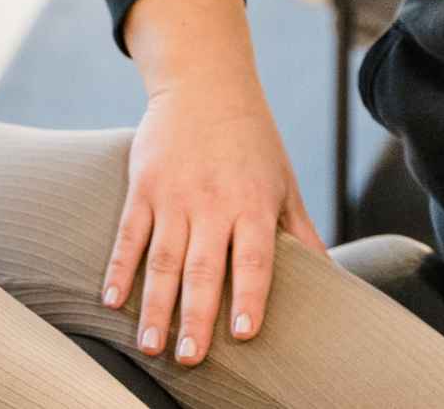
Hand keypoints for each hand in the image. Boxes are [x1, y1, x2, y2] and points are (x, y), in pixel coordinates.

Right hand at [101, 79, 327, 368]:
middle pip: (203, 267)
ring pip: (162, 259)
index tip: (243, 333)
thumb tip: (332, 277)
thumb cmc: (253, 140)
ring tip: (151, 346)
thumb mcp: (284, 181)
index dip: (249, 295)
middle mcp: (213, 201)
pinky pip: (128, 234)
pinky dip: (118, 268)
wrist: (205, 84)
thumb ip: (301, 232)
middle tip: (190, 359)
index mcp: (253, 202)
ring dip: (154, 306)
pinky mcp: (143, 187)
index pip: (253, 257)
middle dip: (196, 316)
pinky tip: (111, 301)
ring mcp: (174, 195)